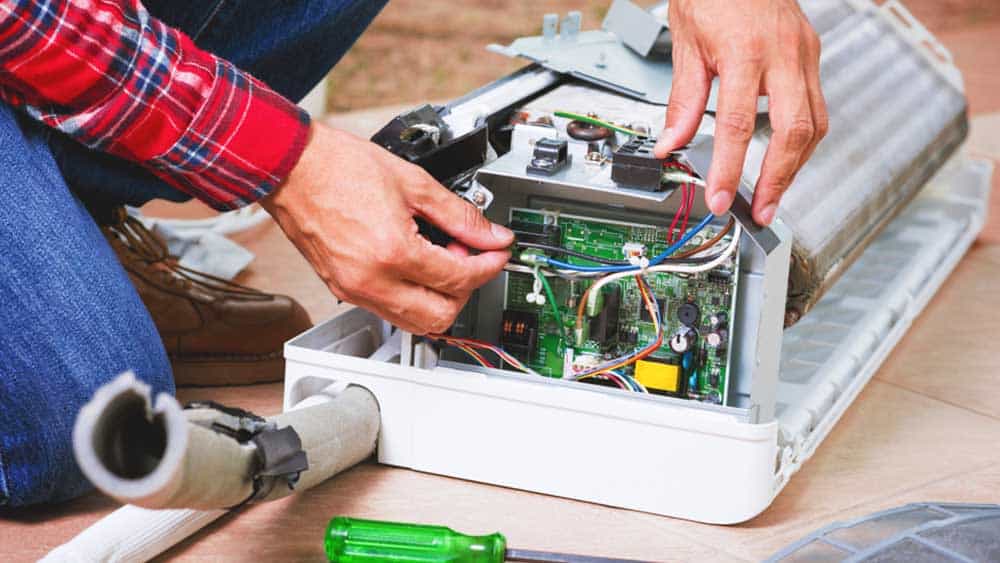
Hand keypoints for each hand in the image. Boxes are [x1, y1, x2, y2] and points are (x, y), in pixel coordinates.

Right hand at [261, 122, 512, 333]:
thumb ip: (460, 215)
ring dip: (439, 298)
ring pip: (415, 323)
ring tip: (441, 259)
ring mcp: (354, 290)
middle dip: (466, 290)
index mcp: (392, 252)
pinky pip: (389, 312)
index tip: (497, 252)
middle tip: (469, 256)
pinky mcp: (342, 289)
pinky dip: (413, 297)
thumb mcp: (413, 183)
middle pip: (440, 316)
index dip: (488, 265)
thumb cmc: (338, 166)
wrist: (291, 167)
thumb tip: (491, 234)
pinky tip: (416, 265)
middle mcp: (371, 280)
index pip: (459, 278)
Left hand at [654, 0, 828, 225]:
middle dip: (779, 179)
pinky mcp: (811, 54)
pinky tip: (785, 156)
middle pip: (793, 130)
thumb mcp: (686, 41)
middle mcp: (782, 54)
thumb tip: (671, 143)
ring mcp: (804, 54)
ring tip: (773, 194)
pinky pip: (816, 107)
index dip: (730, 169)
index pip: (738, 125)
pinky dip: (801, 140)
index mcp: (744, 50)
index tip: (721, 199)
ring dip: (794, 166)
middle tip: (761, 211)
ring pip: (814, 123)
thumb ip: (683, 98)